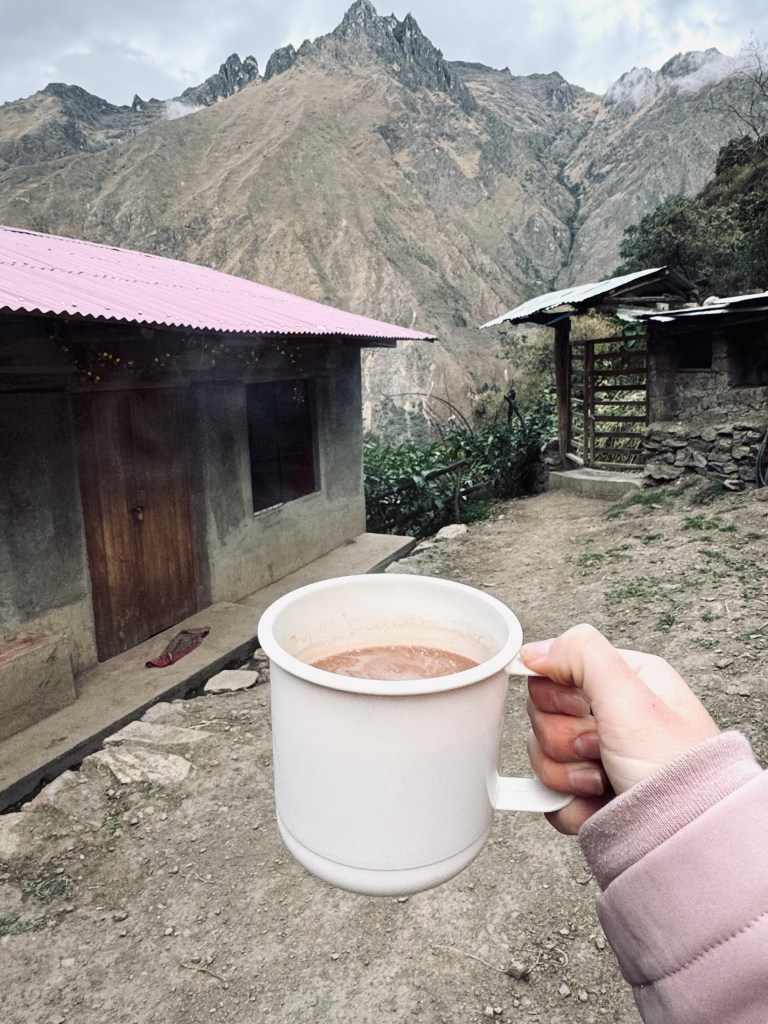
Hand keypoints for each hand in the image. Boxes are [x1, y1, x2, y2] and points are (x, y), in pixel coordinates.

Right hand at [522, 623, 719, 833]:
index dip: (558, 694)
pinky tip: (599, 801)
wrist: (684, 841)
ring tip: (606, 778)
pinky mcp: (584, 792)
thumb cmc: (677, 773)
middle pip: (543, 714)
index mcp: (624, 681)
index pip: (555, 670)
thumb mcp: (631, 698)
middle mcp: (609, 715)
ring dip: (568, 774)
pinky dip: (568, 802)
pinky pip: (547, 792)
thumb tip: (536, 650)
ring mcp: (595, 756)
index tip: (583, 710)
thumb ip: (582, 655)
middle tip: (601, 748)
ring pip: (541, 754)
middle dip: (565, 739)